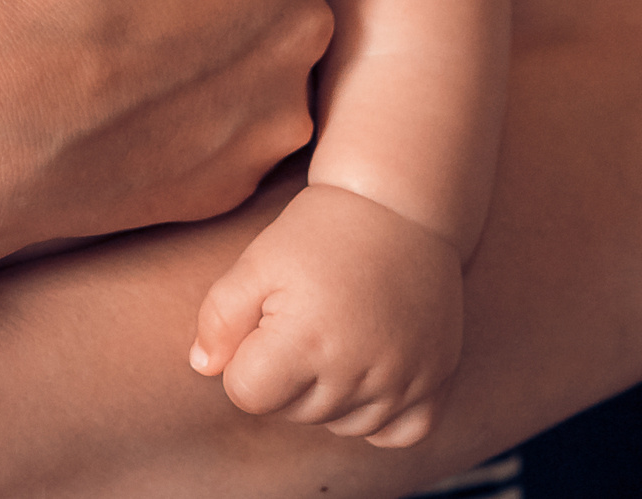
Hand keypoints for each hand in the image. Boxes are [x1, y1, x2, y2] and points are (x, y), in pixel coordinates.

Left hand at [190, 183, 463, 445]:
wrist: (399, 207)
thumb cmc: (319, 233)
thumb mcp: (256, 262)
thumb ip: (219, 318)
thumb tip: (205, 368)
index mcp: (306, 341)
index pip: (247, 396)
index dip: (244, 360)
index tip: (264, 323)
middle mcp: (359, 370)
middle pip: (293, 413)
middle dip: (285, 375)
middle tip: (303, 318)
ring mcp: (404, 380)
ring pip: (340, 426)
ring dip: (328, 394)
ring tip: (336, 334)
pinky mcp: (436, 380)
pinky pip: (397, 433)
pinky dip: (378, 415)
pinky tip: (369, 372)